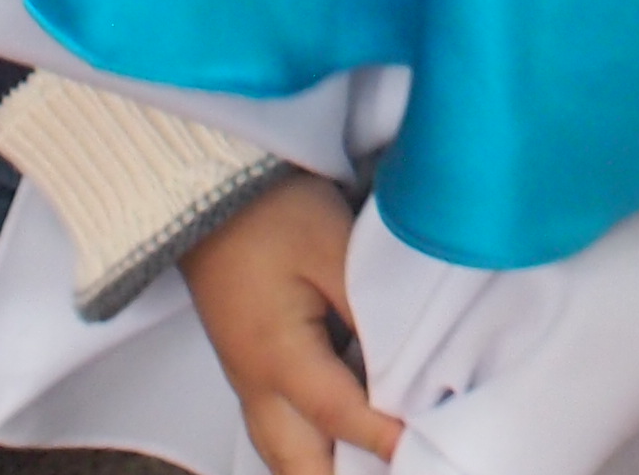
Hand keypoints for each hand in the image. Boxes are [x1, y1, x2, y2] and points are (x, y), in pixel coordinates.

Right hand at [179, 173, 404, 474]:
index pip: (340, 415)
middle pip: (299, 465)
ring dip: (324, 471)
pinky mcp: (249, 368)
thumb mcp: (333, 250)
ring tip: (371, 468)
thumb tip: (404, 363)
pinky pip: (279, 433)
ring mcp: (247, 381)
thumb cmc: (274, 213)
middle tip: (400, 468)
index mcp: (277, 356)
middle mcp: (255, 384)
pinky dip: (311, 452)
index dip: (385, 438)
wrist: (208, 192)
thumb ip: (369, 311)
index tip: (429, 452)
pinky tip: (341, 450)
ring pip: (284, 457)